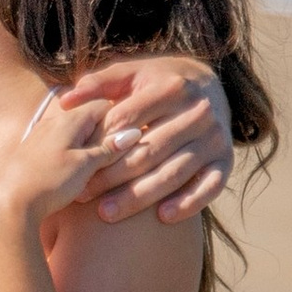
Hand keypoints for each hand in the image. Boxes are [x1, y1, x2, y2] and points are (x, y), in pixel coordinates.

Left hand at [0, 90, 124, 248]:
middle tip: (116, 157)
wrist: (9, 204)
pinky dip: (71, 156)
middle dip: (104, 135)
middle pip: (88, 119)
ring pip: (73, 134)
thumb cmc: (49, 182)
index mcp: (68, 119)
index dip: (119, 119)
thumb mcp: (84, 166)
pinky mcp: (31, 152)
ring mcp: (39, 136)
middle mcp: (52, 122)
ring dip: (87, 148)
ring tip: (96, 170)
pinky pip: (59, 146)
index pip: (103, 105)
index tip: (129, 138)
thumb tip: (132, 133)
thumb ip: (108, 148)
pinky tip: (73, 175)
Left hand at [63, 57, 231, 223]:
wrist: (212, 86)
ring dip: (140, 195)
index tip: (75, 159)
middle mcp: (199, 112)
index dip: (101, 140)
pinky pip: (209, 187)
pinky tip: (162, 217)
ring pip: (174, 172)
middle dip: (113, 174)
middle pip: (149, 149)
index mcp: (173, 87)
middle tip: (82, 193)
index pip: (130, 116)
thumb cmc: (158, 84)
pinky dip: (188, 203)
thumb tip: (66, 100)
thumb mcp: (133, 75)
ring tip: (106, 213)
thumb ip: (100, 84)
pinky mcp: (226, 162)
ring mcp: (215, 139)